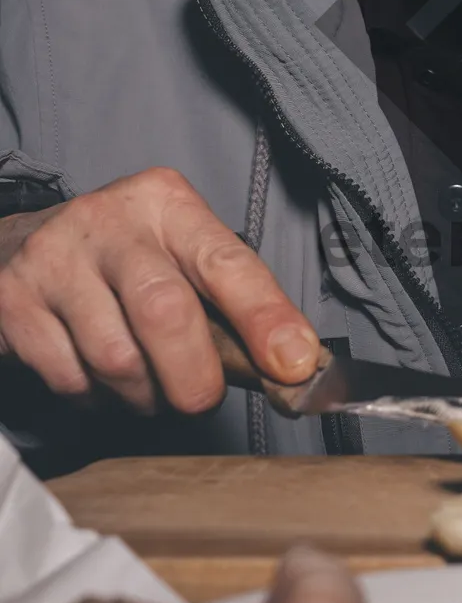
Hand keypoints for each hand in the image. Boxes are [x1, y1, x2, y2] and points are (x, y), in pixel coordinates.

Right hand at [0, 168, 321, 413]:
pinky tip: (97, 377)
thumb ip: (234, 307)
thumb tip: (293, 368)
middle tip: (199, 399)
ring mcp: (55, 258)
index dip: (265, 318)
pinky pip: (69, 378)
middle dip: (194, 377)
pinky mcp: (14, 300)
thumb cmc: (126, 262)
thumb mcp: (182, 258)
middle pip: (166, 312)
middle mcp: (110, 221)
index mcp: (168, 203)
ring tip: (145, 385)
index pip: (227, 263)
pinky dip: (94, 398)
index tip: (293, 364)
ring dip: (142, 396)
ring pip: (116, 359)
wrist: (21, 246)